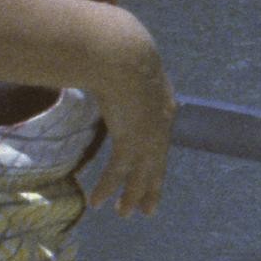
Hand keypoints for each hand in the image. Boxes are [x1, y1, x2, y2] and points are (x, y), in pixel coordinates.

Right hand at [89, 9, 175, 218]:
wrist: (123, 52)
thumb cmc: (117, 47)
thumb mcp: (122, 60)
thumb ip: (115, 68)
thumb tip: (97, 58)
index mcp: (164, 103)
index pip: (161, 139)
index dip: (155, 158)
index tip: (153, 173)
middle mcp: (161, 123)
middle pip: (156, 164)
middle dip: (151, 187)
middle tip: (148, 208)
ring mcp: (149, 134)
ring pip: (141, 174)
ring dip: (131, 196)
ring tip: (124, 213)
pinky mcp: (131, 140)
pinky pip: (119, 172)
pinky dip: (108, 188)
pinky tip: (97, 202)